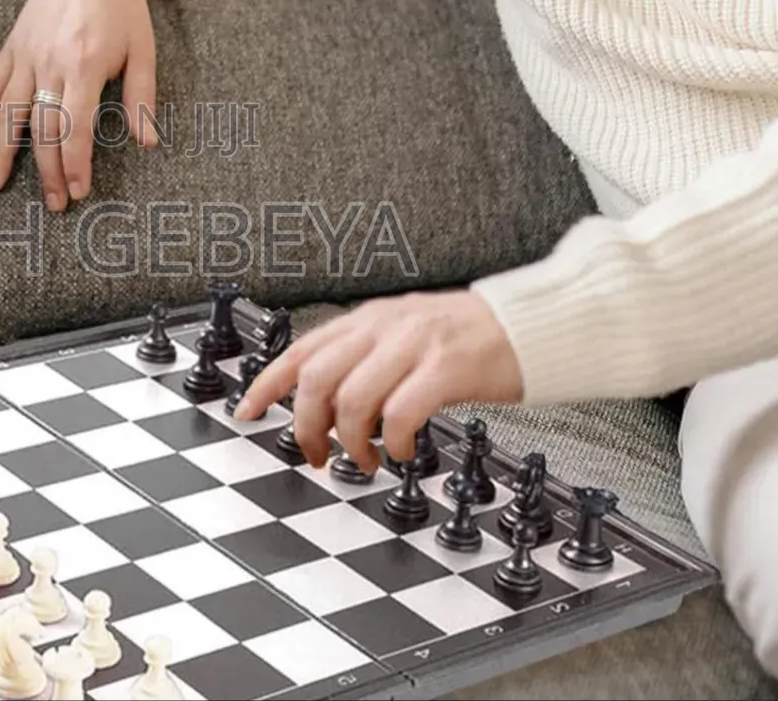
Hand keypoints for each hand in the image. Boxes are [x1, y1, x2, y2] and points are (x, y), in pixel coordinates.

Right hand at [0, 0, 157, 209]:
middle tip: (51, 204)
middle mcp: (50, 61)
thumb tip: (148, 142)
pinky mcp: (13, 44)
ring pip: (8, 110)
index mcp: (85, 65)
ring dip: (2, 151)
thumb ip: (142, 97)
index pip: (75, 128)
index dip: (75, 165)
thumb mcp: (144, 49)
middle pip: (42, 128)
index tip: (76, 192)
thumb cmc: (123, 6)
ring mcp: (27, 53)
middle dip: (46, 170)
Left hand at [235, 289, 523, 473]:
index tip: (246, 413)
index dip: (268, 384)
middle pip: (318, 378)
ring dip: (350, 441)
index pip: (302, 350)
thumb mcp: (406, 334)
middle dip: (308, 426)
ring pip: (353, 398)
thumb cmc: (470, 337)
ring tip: (367, 459)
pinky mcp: (447, 368)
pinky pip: (401, 412)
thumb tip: (327, 401)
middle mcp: (385, 326)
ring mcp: (415, 345)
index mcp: (369, 319)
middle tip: (318, 456)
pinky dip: (393, 441)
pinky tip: (401, 452)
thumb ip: (368, 357)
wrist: (531, 324)